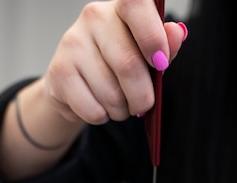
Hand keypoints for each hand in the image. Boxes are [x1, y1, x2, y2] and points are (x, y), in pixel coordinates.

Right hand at [44, 0, 185, 123]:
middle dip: (142, 96)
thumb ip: (163, 45)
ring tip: (117, 104)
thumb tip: (176, 33)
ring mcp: (73, 43)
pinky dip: (102, 117)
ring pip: (112, 95)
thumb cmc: (115, 64)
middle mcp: (94, 18)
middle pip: (128, 65)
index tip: (160, 63)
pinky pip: (93, 110)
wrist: (72, 82)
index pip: (136, 4)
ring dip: (121, 110)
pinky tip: (98, 106)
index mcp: (120, 8)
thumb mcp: (144, 53)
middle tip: (142, 104)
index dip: (153, 37)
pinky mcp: (59, 72)